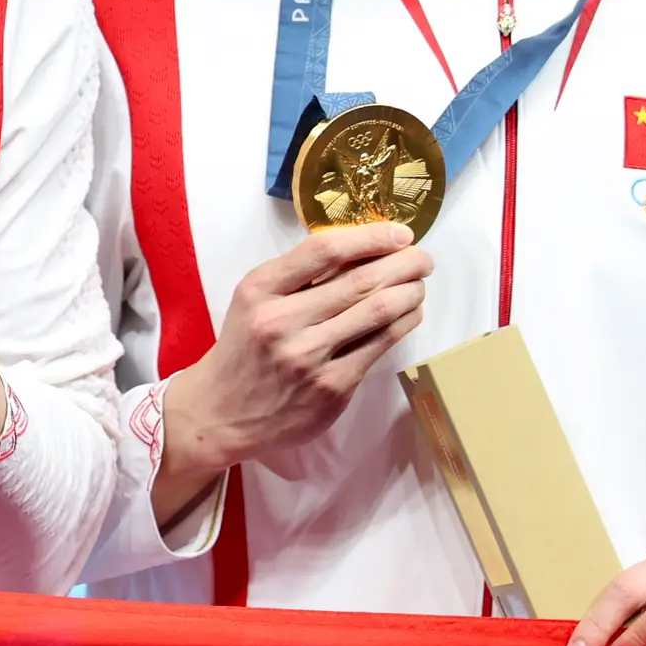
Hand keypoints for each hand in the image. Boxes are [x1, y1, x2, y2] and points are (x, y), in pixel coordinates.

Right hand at [153, 222, 431, 525]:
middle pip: (360, 281)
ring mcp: (308, 358)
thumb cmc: (245, 347)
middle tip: (423, 257)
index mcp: (260, 290)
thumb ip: (298, 276)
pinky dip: (403, 323)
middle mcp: (282, 322)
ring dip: (410, 292)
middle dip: (404, 263)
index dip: (371, 237)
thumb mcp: (254, 300)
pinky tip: (410, 314)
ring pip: (378, 312)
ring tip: (420, 283)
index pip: (324, 250)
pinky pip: (379, 346)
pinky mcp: (331, 388)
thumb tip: (364, 248)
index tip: (399, 233)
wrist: (222, 412)